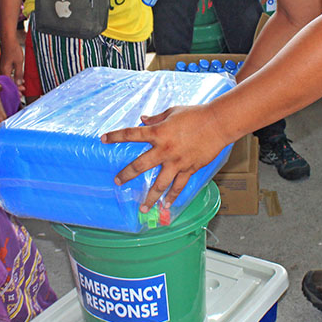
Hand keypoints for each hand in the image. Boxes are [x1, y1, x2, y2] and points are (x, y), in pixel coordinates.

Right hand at [0, 39, 24, 88]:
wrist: (8, 40)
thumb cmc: (14, 49)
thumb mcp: (19, 63)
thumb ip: (19, 74)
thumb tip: (19, 84)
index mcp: (4, 70)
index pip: (9, 84)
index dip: (15, 89)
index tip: (21, 94)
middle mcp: (1, 70)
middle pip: (7, 83)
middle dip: (15, 88)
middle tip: (22, 91)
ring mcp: (1, 68)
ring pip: (7, 79)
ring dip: (14, 83)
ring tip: (22, 87)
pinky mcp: (3, 65)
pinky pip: (7, 74)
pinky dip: (13, 78)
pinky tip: (19, 79)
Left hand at [101, 105, 232, 211]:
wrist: (217, 123)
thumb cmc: (195, 114)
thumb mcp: (172, 112)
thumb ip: (156, 118)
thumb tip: (143, 120)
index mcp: (158, 133)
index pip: (131, 134)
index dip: (116, 136)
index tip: (103, 139)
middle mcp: (164, 150)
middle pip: (140, 165)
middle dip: (127, 174)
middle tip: (118, 181)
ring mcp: (177, 162)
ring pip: (160, 184)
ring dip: (150, 197)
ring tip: (142, 208)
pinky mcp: (189, 168)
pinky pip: (179, 186)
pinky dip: (173, 196)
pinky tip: (166, 205)